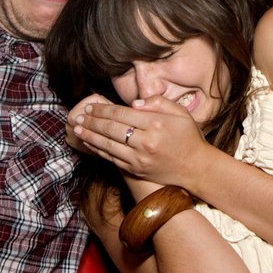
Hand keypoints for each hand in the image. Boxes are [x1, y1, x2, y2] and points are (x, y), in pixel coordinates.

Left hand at [69, 94, 218, 190]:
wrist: (195, 167)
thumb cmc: (189, 138)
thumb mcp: (181, 113)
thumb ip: (158, 103)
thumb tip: (134, 103)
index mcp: (156, 124)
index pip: (122, 114)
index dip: (104, 109)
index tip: (92, 106)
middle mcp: (145, 141)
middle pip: (112, 128)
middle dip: (93, 121)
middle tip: (80, 115)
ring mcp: (139, 158)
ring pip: (107, 144)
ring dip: (90, 135)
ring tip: (77, 128)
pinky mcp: (136, 169)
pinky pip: (111, 158)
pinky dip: (98, 150)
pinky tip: (90, 143)